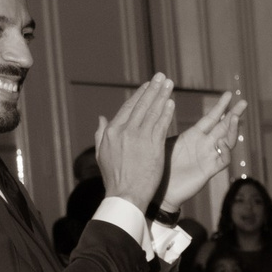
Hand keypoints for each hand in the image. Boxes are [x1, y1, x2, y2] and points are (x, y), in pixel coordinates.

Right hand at [95, 74, 175, 213]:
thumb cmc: (114, 178)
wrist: (125, 194)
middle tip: (161, 76)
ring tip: (169, 84)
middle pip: (141, 105)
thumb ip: (100, 133)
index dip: (140, 95)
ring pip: (152, 112)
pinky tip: (171, 103)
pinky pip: (161, 125)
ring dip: (162, 96)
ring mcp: (139, 137)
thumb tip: (101, 117)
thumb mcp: (101, 153)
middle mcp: (125, 131)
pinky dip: (166, 113)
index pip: (128, 108)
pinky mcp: (153, 146)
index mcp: (112, 131)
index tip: (148, 86)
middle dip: (153, 89)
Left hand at [164, 88, 245, 208]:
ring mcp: (208, 157)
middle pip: (224, 127)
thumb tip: (161, 105)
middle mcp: (204, 145)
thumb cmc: (159, 166)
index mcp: (194, 136)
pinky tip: (223, 142)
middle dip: (233, 115)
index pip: (211, 118)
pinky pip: (223, 159)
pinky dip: (225, 151)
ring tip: (234, 117)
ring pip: (227, 141)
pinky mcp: (208, 171)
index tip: (228, 94)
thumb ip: (165, 125)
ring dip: (232, 129)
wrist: (160, 191)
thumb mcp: (162, 140)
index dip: (220, 107)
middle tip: (243, 102)